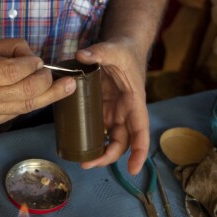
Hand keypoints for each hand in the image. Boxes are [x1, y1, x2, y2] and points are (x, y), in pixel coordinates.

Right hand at [0, 39, 75, 127]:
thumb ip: (10, 49)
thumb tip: (34, 60)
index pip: (12, 72)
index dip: (30, 66)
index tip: (37, 61)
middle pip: (24, 93)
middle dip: (45, 82)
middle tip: (54, 74)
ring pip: (26, 107)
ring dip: (49, 95)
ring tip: (68, 87)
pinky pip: (18, 112)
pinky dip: (32, 102)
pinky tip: (42, 94)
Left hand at [75, 39, 149, 174]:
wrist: (123, 47)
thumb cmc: (124, 51)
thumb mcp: (114, 49)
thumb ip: (99, 52)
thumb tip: (82, 55)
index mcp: (134, 101)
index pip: (140, 130)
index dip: (139, 151)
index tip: (134, 169)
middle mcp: (125, 111)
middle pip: (122, 142)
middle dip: (108, 157)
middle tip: (87, 164)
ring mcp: (113, 112)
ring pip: (110, 140)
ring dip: (98, 153)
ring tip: (81, 161)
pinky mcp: (102, 110)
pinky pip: (97, 130)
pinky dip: (90, 140)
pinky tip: (76, 146)